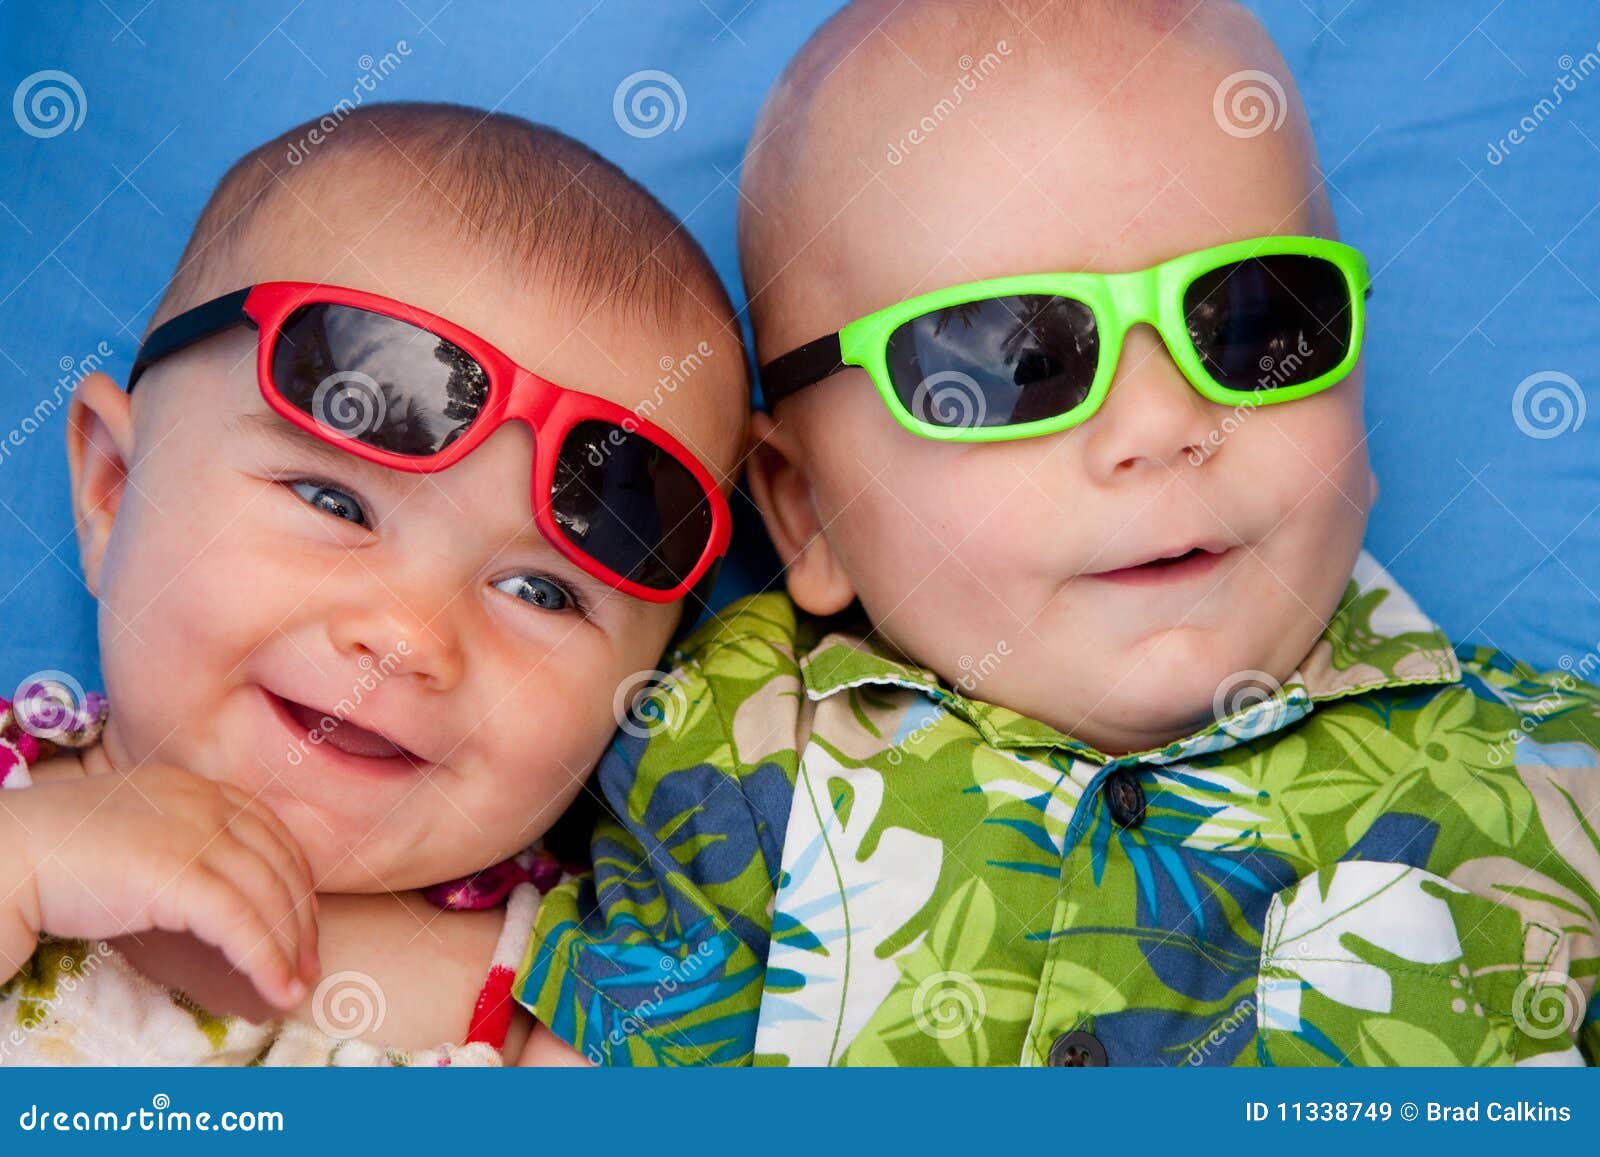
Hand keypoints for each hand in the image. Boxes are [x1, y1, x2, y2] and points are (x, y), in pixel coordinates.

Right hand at [2, 759, 318, 1007]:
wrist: (4, 855)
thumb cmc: (55, 854)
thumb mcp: (134, 833)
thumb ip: (178, 846)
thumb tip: (212, 896)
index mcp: (195, 787)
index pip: (270, 831)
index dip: (295, 877)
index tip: (304, 919)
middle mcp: (204, 802)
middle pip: (279, 862)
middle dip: (302, 918)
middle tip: (310, 963)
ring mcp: (194, 834)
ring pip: (267, 896)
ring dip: (291, 948)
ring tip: (297, 986)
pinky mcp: (178, 873)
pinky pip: (241, 922)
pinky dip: (266, 959)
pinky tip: (277, 988)